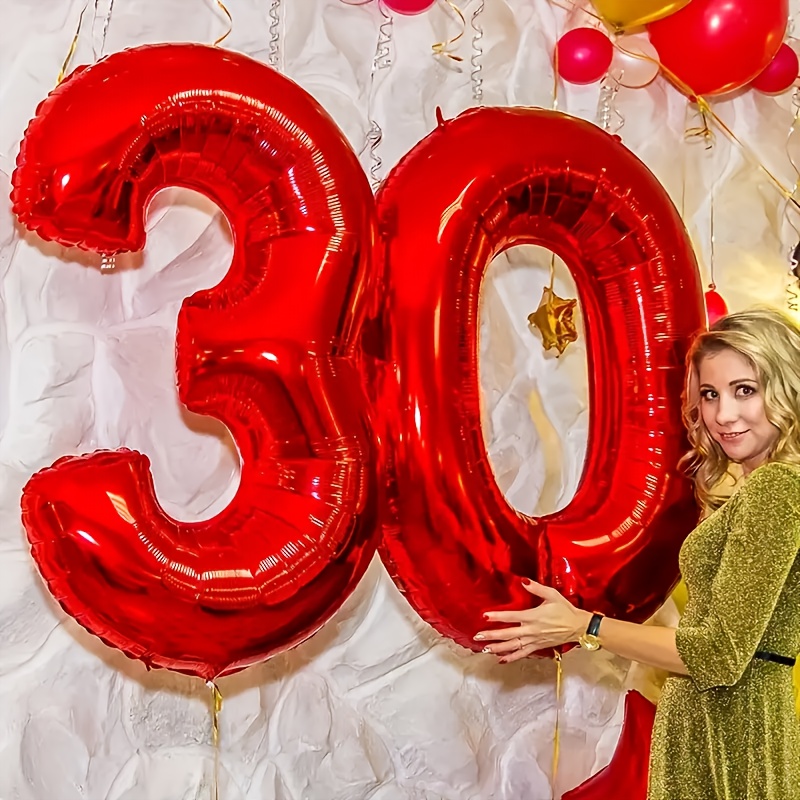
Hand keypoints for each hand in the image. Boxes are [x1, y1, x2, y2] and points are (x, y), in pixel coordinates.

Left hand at [474, 579, 590, 662]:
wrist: (578, 626)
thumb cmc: (564, 609)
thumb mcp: (552, 594)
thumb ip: (536, 588)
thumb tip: (523, 581)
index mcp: (533, 616)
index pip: (511, 617)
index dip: (498, 617)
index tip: (485, 616)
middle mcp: (531, 630)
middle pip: (508, 634)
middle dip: (492, 635)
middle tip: (477, 636)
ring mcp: (534, 640)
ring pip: (513, 646)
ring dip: (498, 648)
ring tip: (484, 649)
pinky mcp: (538, 647)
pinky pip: (523, 653)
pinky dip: (512, 657)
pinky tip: (501, 659)